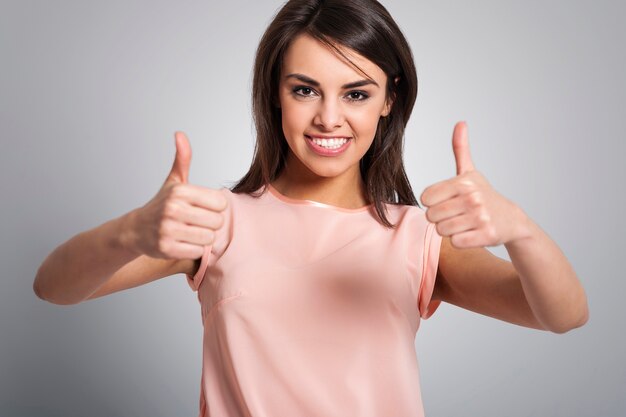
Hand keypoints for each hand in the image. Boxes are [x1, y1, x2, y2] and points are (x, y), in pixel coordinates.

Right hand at [127, 132, 227, 258]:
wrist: (135, 230)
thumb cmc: (161, 205)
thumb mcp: (173, 181)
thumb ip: (182, 159)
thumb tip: (180, 134)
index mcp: (180, 191)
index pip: (220, 203)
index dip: (215, 208)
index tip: (204, 208)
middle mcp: (173, 209)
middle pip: (217, 222)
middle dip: (210, 224)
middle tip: (197, 223)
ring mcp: (168, 230)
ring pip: (209, 238)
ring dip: (203, 238)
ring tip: (191, 233)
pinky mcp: (166, 248)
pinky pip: (198, 252)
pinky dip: (194, 250)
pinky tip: (184, 243)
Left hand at [420, 121, 528, 248]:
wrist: (511, 220)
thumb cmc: (484, 195)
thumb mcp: (471, 172)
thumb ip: (461, 149)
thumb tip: (460, 122)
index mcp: (463, 182)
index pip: (426, 198)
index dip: (432, 203)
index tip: (446, 201)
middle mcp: (472, 198)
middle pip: (431, 216)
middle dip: (440, 218)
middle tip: (455, 214)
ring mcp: (480, 217)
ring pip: (441, 230)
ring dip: (449, 230)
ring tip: (463, 223)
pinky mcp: (486, 235)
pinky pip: (455, 242)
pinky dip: (460, 240)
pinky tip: (471, 232)